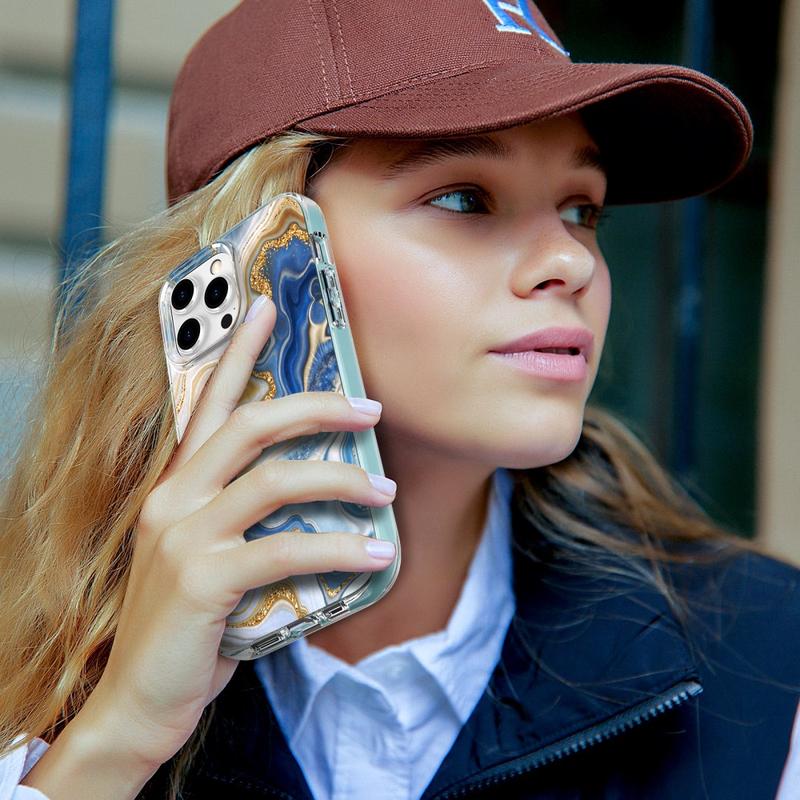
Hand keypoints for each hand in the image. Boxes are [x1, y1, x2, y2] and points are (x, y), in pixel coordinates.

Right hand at [66, 294, 396, 772]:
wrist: (140, 698)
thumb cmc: (189, 623)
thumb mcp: (211, 557)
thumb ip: (248, 521)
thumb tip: (320, 492)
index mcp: (175, 486)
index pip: (208, 403)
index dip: (237, 350)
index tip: (266, 305)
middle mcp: (173, 499)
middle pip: (250, 425)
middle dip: (315, 406)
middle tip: (369, 405)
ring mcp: (183, 538)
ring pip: (275, 481)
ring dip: (341, 478)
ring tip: (385, 489)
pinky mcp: (202, 582)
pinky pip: (286, 548)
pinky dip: (340, 546)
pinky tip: (378, 553)